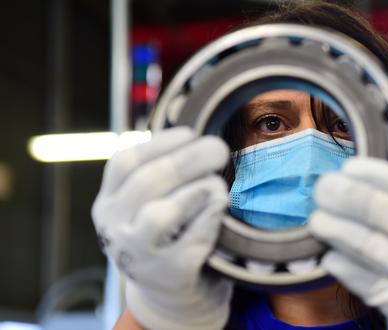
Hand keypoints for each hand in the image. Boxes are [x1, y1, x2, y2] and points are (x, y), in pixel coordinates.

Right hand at [92, 127, 232, 329]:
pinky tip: (221, 208)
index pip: (124, 163)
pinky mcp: (169, 275)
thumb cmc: (169, 237)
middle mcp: (115, 229)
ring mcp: (138, 256)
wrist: (173, 296)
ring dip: (196, 191)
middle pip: (147, 182)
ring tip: (218, 185)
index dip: (160, 143)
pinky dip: (211, 218)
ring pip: (162, 213)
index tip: (192, 132)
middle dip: (188, 160)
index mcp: (109, 203)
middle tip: (219, 148)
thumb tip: (198, 137)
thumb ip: (164, 174)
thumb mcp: (152, 204)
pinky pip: (193, 239)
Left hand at [309, 157, 387, 329]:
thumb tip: (351, 181)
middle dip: (348, 196)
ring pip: (373, 246)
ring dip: (338, 229)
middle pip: (387, 213)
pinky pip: (367, 281)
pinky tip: (328, 256)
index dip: (375, 174)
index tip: (347, 168)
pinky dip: (344, 266)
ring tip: (316, 220)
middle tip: (322, 188)